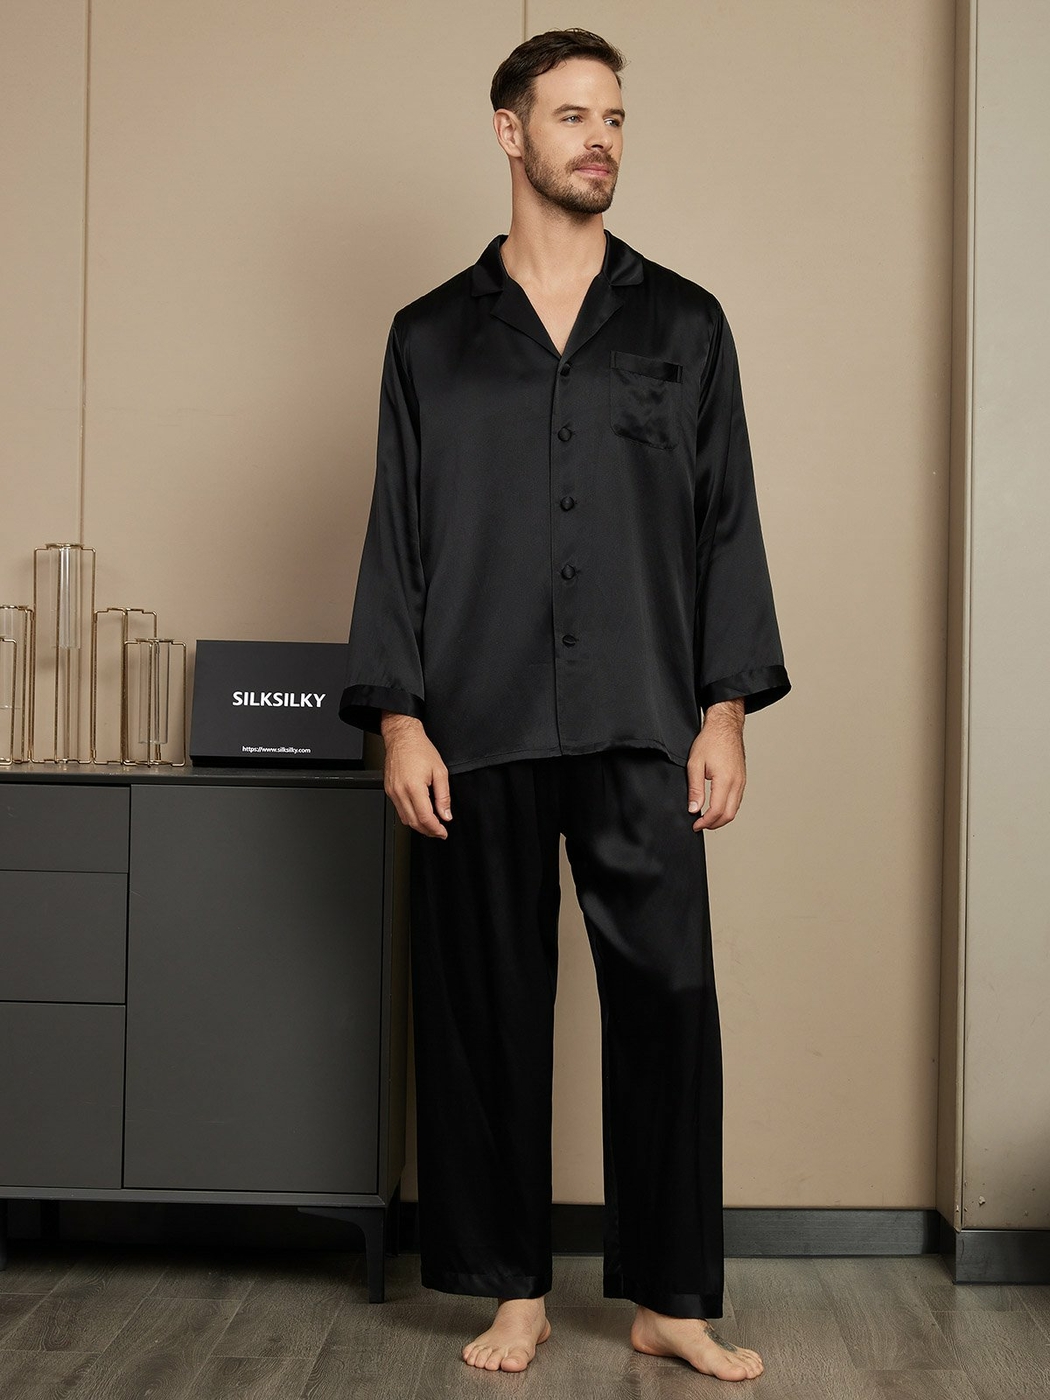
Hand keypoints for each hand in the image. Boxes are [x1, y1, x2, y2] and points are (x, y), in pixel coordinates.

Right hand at [380, 713, 452, 838]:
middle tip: (439, 831)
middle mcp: (400, 792)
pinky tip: (419, 813)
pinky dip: (410, 816)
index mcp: (414, 787)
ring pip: (405, 819)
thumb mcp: (440, 771)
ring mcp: (392, 792)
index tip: (443, 832)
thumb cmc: (420, 749)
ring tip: (431, 824)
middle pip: (414, 822)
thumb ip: (444, 796)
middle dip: (428, 831)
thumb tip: (446, 814)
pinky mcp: (388, 790)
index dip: (436, 829)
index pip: (425, 818)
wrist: (402, 737)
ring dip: (418, 825)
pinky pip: (399, 810)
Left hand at [687, 698, 745, 830]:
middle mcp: (737, 783)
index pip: (717, 811)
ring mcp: (742, 782)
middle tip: (700, 825)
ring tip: (706, 818)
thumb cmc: (710, 741)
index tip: (695, 824)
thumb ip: (695, 789)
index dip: (705, 822)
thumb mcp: (695, 764)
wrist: (725, 727)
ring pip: (735, 809)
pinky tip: (716, 807)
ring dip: (721, 818)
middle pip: (729, 815)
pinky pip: (737, 800)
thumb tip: (694, 809)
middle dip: (714, 824)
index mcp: (725, 780)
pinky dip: (727, 809)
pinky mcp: (742, 780)